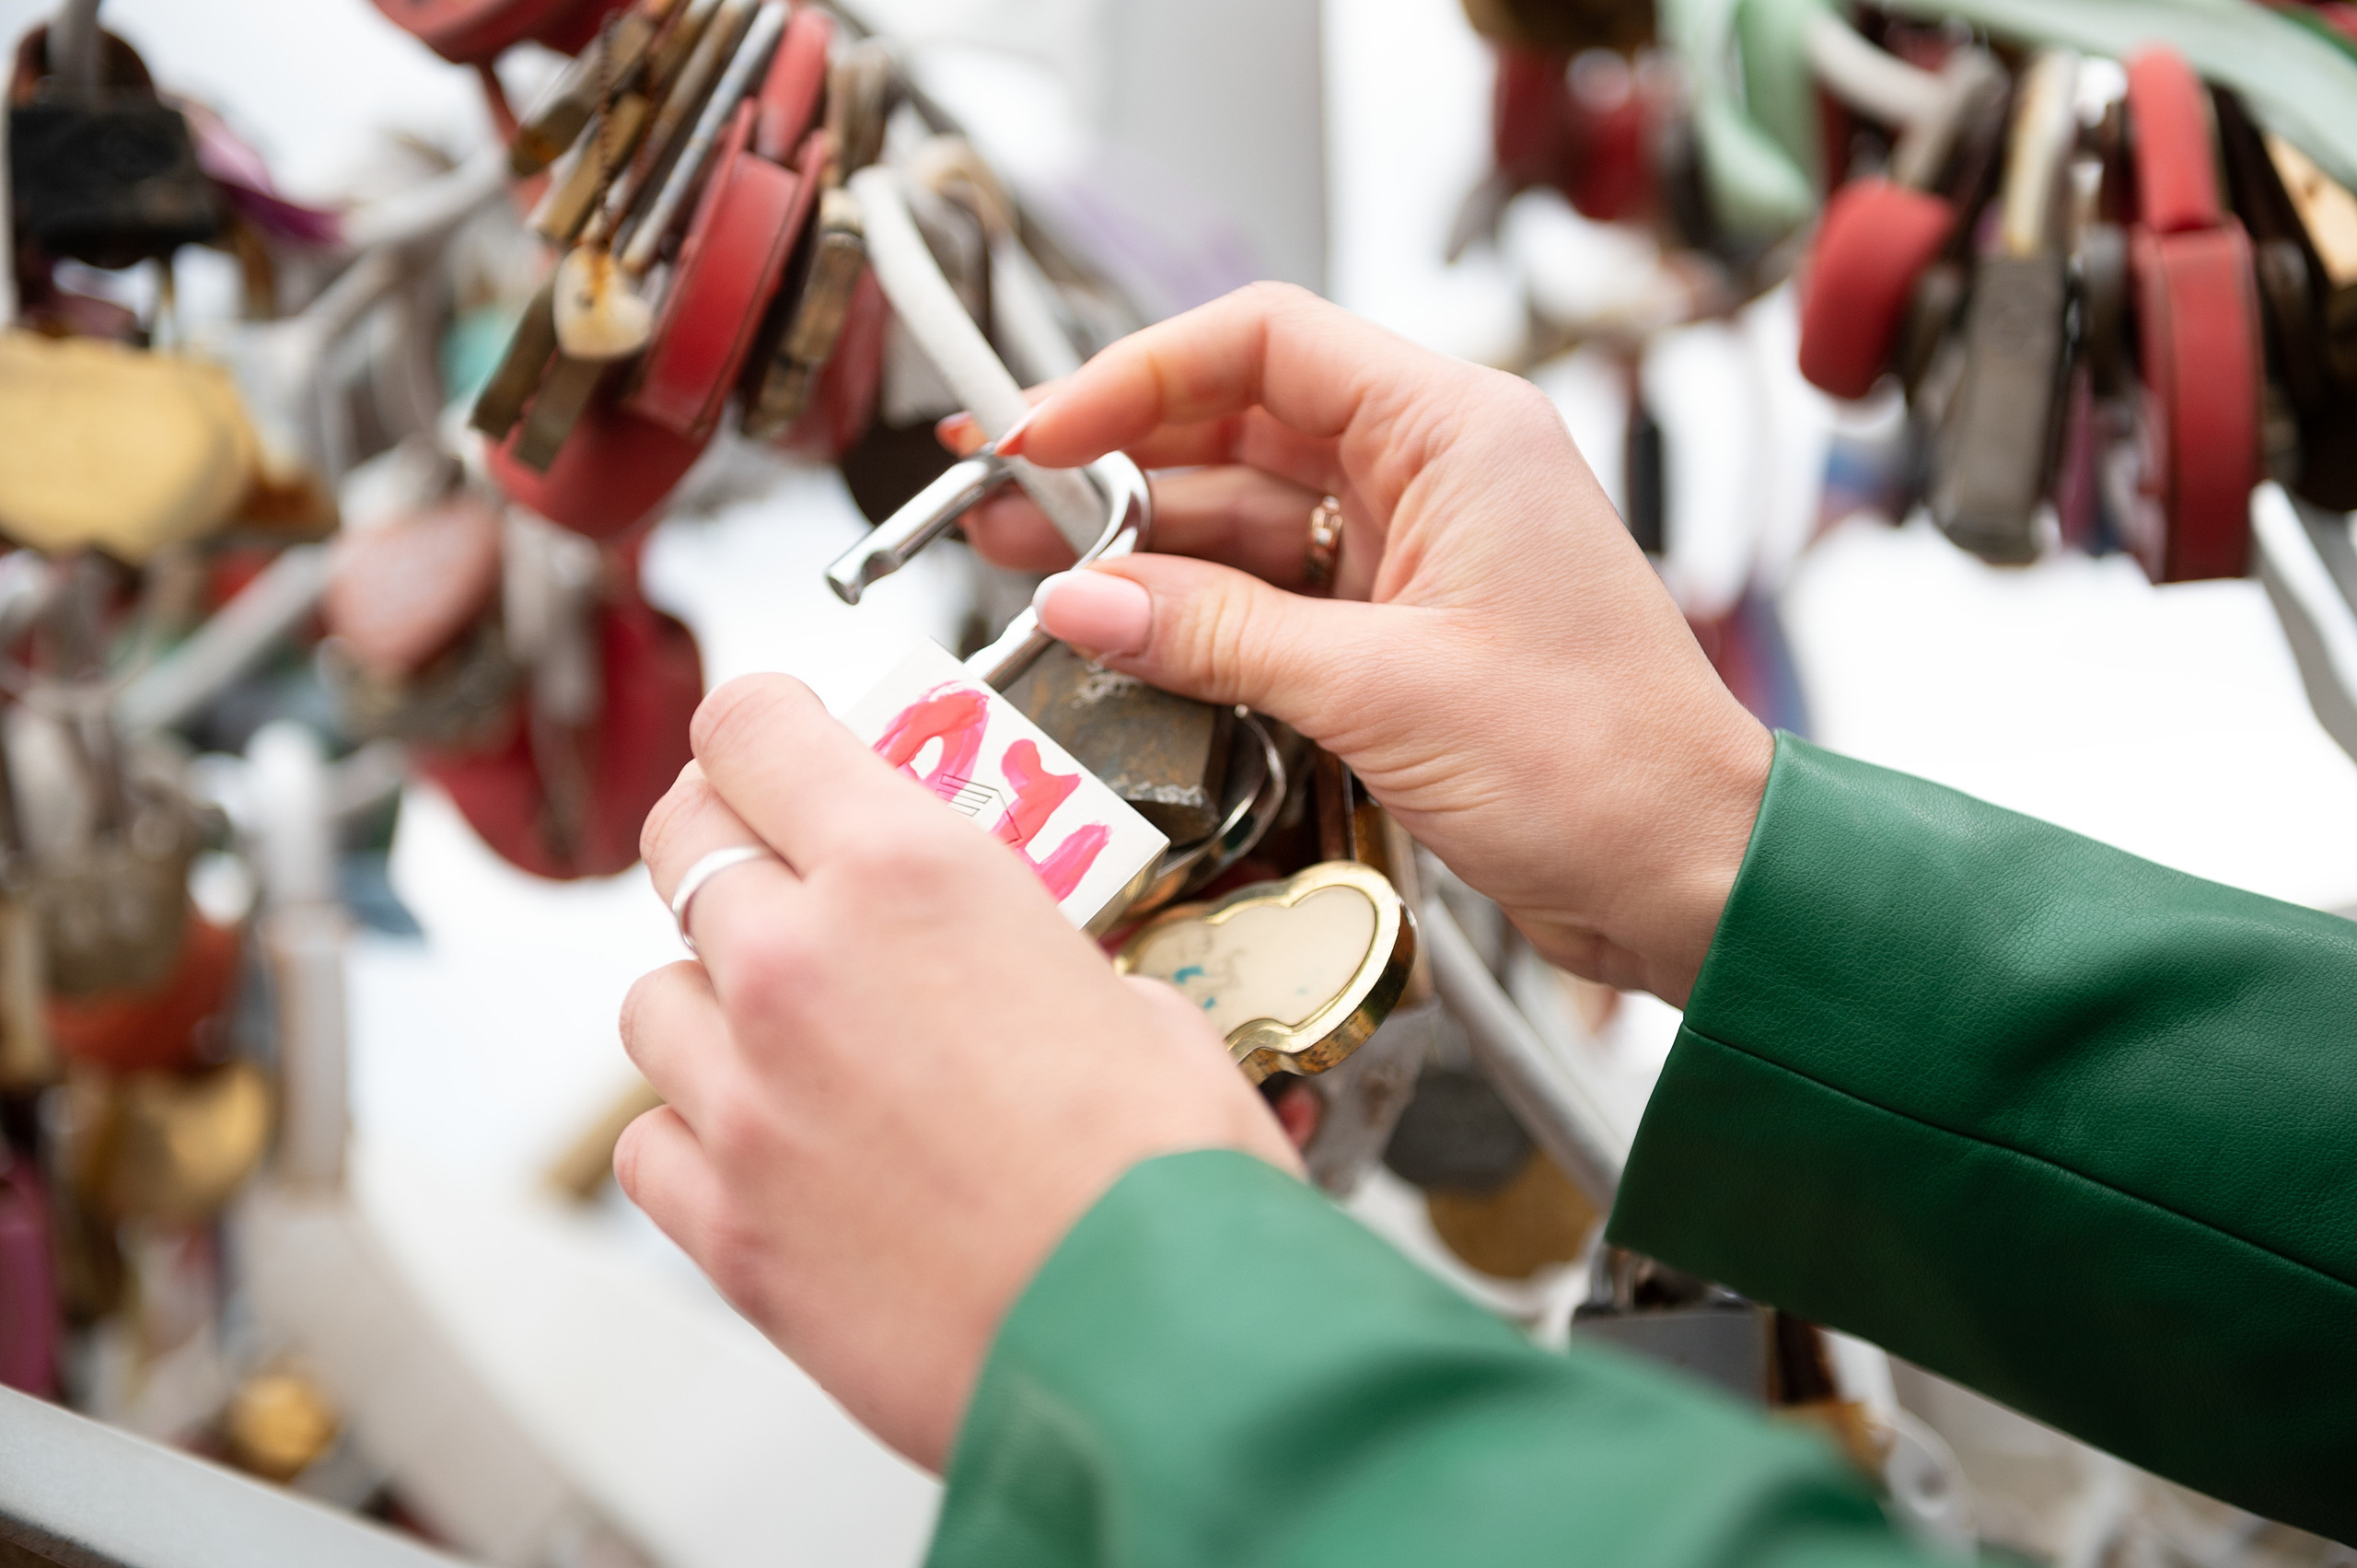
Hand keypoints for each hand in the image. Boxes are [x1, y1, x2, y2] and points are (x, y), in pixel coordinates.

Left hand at [620, 675, 1298, 1469]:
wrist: (1157, 1358)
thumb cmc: (1171, 1188)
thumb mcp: (1139, 1004)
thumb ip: (1032, 957)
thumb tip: (1016, 969)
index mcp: (909, 877)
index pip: (756, 728)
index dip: (762, 720)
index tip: (774, 732)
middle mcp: (798, 970)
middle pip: (682, 842)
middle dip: (727, 834)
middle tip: (780, 857)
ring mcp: (746, 1102)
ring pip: (652, 996)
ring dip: (710, 993)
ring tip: (794, 1025)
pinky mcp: (727, 1227)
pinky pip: (653, 1139)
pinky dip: (695, 1128)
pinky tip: (771, 1140)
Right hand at [946, 283, 1770, 1003]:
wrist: (1689, 877)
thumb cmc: (1606, 767)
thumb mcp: (1382, 691)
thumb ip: (1215, 636)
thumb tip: (1080, 601)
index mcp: (1455, 432)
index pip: (1263, 343)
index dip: (1135, 375)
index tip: (1041, 430)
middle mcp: (1433, 474)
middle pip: (1239, 428)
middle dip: (1115, 463)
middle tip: (1002, 501)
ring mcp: (1414, 555)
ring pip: (1245, 519)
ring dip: (1141, 547)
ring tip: (1031, 573)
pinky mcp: (1399, 634)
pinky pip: (1271, 599)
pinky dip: (1195, 616)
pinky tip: (1118, 634)